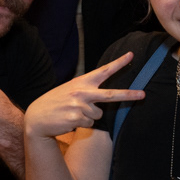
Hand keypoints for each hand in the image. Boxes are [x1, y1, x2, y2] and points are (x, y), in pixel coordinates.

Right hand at [23, 54, 144, 138]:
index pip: (103, 70)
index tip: (131, 55)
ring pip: (98, 115)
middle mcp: (82, 92)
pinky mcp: (76, 118)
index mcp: (82, 82)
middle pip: (111, 95)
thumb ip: (86, 90)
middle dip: (129, 95)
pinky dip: (82, 124)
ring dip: (89, 117)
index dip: (118, 63)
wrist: (36, 117)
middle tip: (143, 94)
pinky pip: (89, 124)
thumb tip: (103, 100)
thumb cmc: (56, 102)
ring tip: (73, 113)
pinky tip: (69, 120)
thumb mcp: (69, 90)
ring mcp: (80, 105)